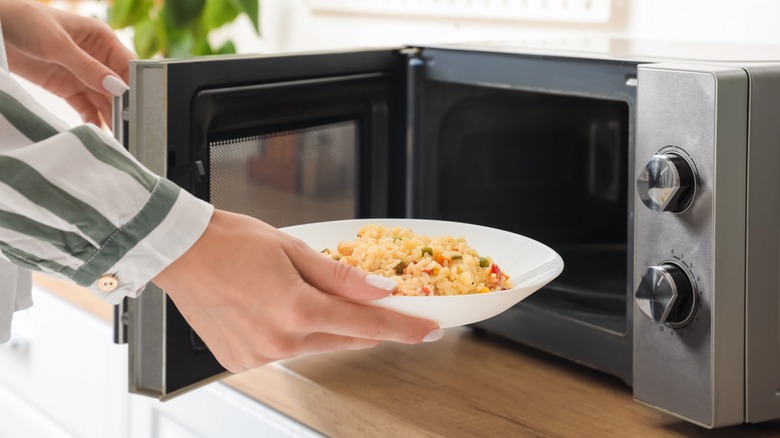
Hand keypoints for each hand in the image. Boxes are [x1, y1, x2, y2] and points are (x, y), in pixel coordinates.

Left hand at [0, 0, 135, 125]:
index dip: (135, 87)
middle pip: (118, 87)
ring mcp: (82, 74)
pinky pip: (86, 107)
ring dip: (110, 118)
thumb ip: (88, 68)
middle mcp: (97, 57)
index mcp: (102, 39)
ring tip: (119, 138)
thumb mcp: (57, 44)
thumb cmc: (23, 21)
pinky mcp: (67, 88)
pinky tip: (98, 133)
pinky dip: (92, 120)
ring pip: (104, 100)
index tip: (138, 109)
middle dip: (124, 107)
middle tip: (130, 130)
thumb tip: (118, 88)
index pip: (128, 66)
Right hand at [153, 210, 442, 372]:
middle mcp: (278, 340)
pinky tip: (281, 309)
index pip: (366, 324)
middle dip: (362, 321)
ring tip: (302, 292)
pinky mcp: (242, 361)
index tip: (428, 330)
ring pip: (315, 345)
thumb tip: (380, 291)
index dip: (402, 327)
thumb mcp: (293, 249)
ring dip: (325, 325)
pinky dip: (295, 333)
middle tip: (375, 303)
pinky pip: (286, 351)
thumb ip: (341, 277)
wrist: (180, 251)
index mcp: (295, 309)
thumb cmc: (231, 241)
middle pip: (343, 337)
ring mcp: (258, 355)